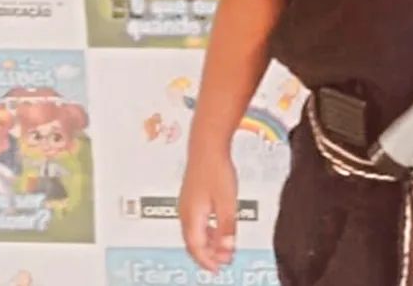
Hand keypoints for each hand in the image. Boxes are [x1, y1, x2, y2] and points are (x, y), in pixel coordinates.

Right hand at [179, 150, 238, 272]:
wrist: (207, 145)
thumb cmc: (215, 168)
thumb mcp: (227, 202)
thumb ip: (227, 227)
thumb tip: (227, 249)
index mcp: (191, 216)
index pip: (196, 248)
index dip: (207, 261)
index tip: (218, 268)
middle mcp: (185, 212)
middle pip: (193, 242)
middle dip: (207, 255)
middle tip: (220, 262)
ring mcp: (187, 204)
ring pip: (194, 232)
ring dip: (207, 243)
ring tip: (221, 248)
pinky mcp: (191, 196)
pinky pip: (196, 221)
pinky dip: (206, 230)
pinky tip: (217, 228)